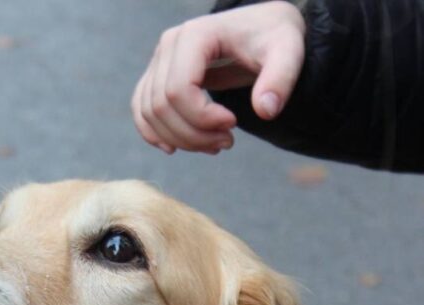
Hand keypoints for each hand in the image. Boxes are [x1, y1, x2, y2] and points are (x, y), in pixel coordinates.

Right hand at [131, 1, 305, 154]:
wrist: (264, 30)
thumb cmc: (274, 38)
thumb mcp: (287, 52)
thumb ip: (280, 78)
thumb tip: (266, 110)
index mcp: (194, 36)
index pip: (178, 90)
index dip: (202, 119)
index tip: (233, 124)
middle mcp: (168, 45)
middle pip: (162, 106)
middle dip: (194, 135)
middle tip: (228, 142)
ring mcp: (158, 61)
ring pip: (151, 114)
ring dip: (180, 140)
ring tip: (214, 144)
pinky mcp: (156, 77)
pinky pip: (142, 112)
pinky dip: (154, 134)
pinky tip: (176, 148)